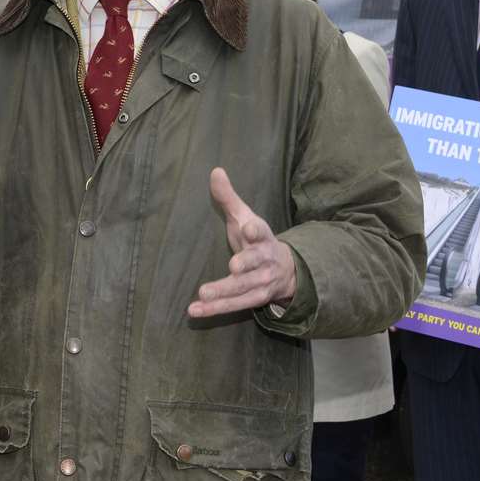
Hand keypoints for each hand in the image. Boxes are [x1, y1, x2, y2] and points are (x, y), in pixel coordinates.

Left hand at [187, 167, 296, 318]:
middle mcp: (264, 261)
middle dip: (245, 265)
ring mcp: (260, 282)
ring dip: (224, 293)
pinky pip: (233, 306)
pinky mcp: (253, 300)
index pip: (260, 231)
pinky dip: (214, 310)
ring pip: (243, 289)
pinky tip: (195, 310)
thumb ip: (228, 198)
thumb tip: (215, 170)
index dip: (255, 230)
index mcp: (262, 237)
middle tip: (233, 266)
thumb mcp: (244, 217)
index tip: (248, 228)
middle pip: (255, 263)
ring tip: (203, 294)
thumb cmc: (256, 239)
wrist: (284, 269)